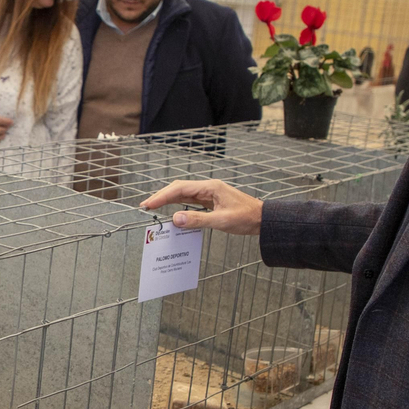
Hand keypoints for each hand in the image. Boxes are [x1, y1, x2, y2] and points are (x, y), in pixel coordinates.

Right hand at [141, 179, 262, 235]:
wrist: (263, 219)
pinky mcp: (210, 201)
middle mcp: (208, 188)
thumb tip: (176, 219)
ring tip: (153, 207)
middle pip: (179, 188)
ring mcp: (209, 194)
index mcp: (210, 188)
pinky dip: (178, 205)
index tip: (149, 204)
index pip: (180, 189)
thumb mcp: (222, 221)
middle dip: (161, 196)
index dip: (162, 196)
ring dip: (168, 200)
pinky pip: (190, 201)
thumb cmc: (247, 218)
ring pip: (183, 194)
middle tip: (145, 206)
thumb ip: (198, 220)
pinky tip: (171, 211)